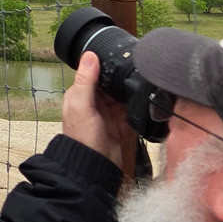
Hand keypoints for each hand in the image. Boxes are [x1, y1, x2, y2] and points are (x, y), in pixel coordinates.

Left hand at [62, 52, 130, 167]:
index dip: (105, 65)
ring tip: (140, 86)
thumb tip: (89, 55)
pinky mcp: (121, 123)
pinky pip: (130, 109)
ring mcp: (108, 112)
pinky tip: (142, 101)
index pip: (93, 73)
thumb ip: (86, 81)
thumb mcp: (82, 105)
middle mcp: (94, 101)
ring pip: (122, 95)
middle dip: (120, 79)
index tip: (119, 55)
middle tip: (135, 70)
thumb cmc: (83, 137)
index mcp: (80, 94)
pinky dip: (135, 106)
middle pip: (110, 83)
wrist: (96, 166)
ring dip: (129, 92)